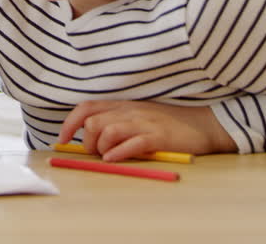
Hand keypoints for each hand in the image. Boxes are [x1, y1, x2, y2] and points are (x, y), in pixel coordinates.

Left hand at [57, 101, 236, 161]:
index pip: (86, 108)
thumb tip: (87, 141)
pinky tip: (114, 159)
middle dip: (86, 141)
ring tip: (106, 157)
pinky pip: (132, 143)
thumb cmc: (167, 124)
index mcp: (122, 105)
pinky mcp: (159, 137)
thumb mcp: (137, 117)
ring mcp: (144, 123)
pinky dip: (119, 152)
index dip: (69, 123)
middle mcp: (130, 111)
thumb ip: (115, 123)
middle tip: (95, 153)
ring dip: (100, 148)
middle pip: (93, 122)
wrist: (203, 124)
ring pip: (107, 130)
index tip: (62, 139)